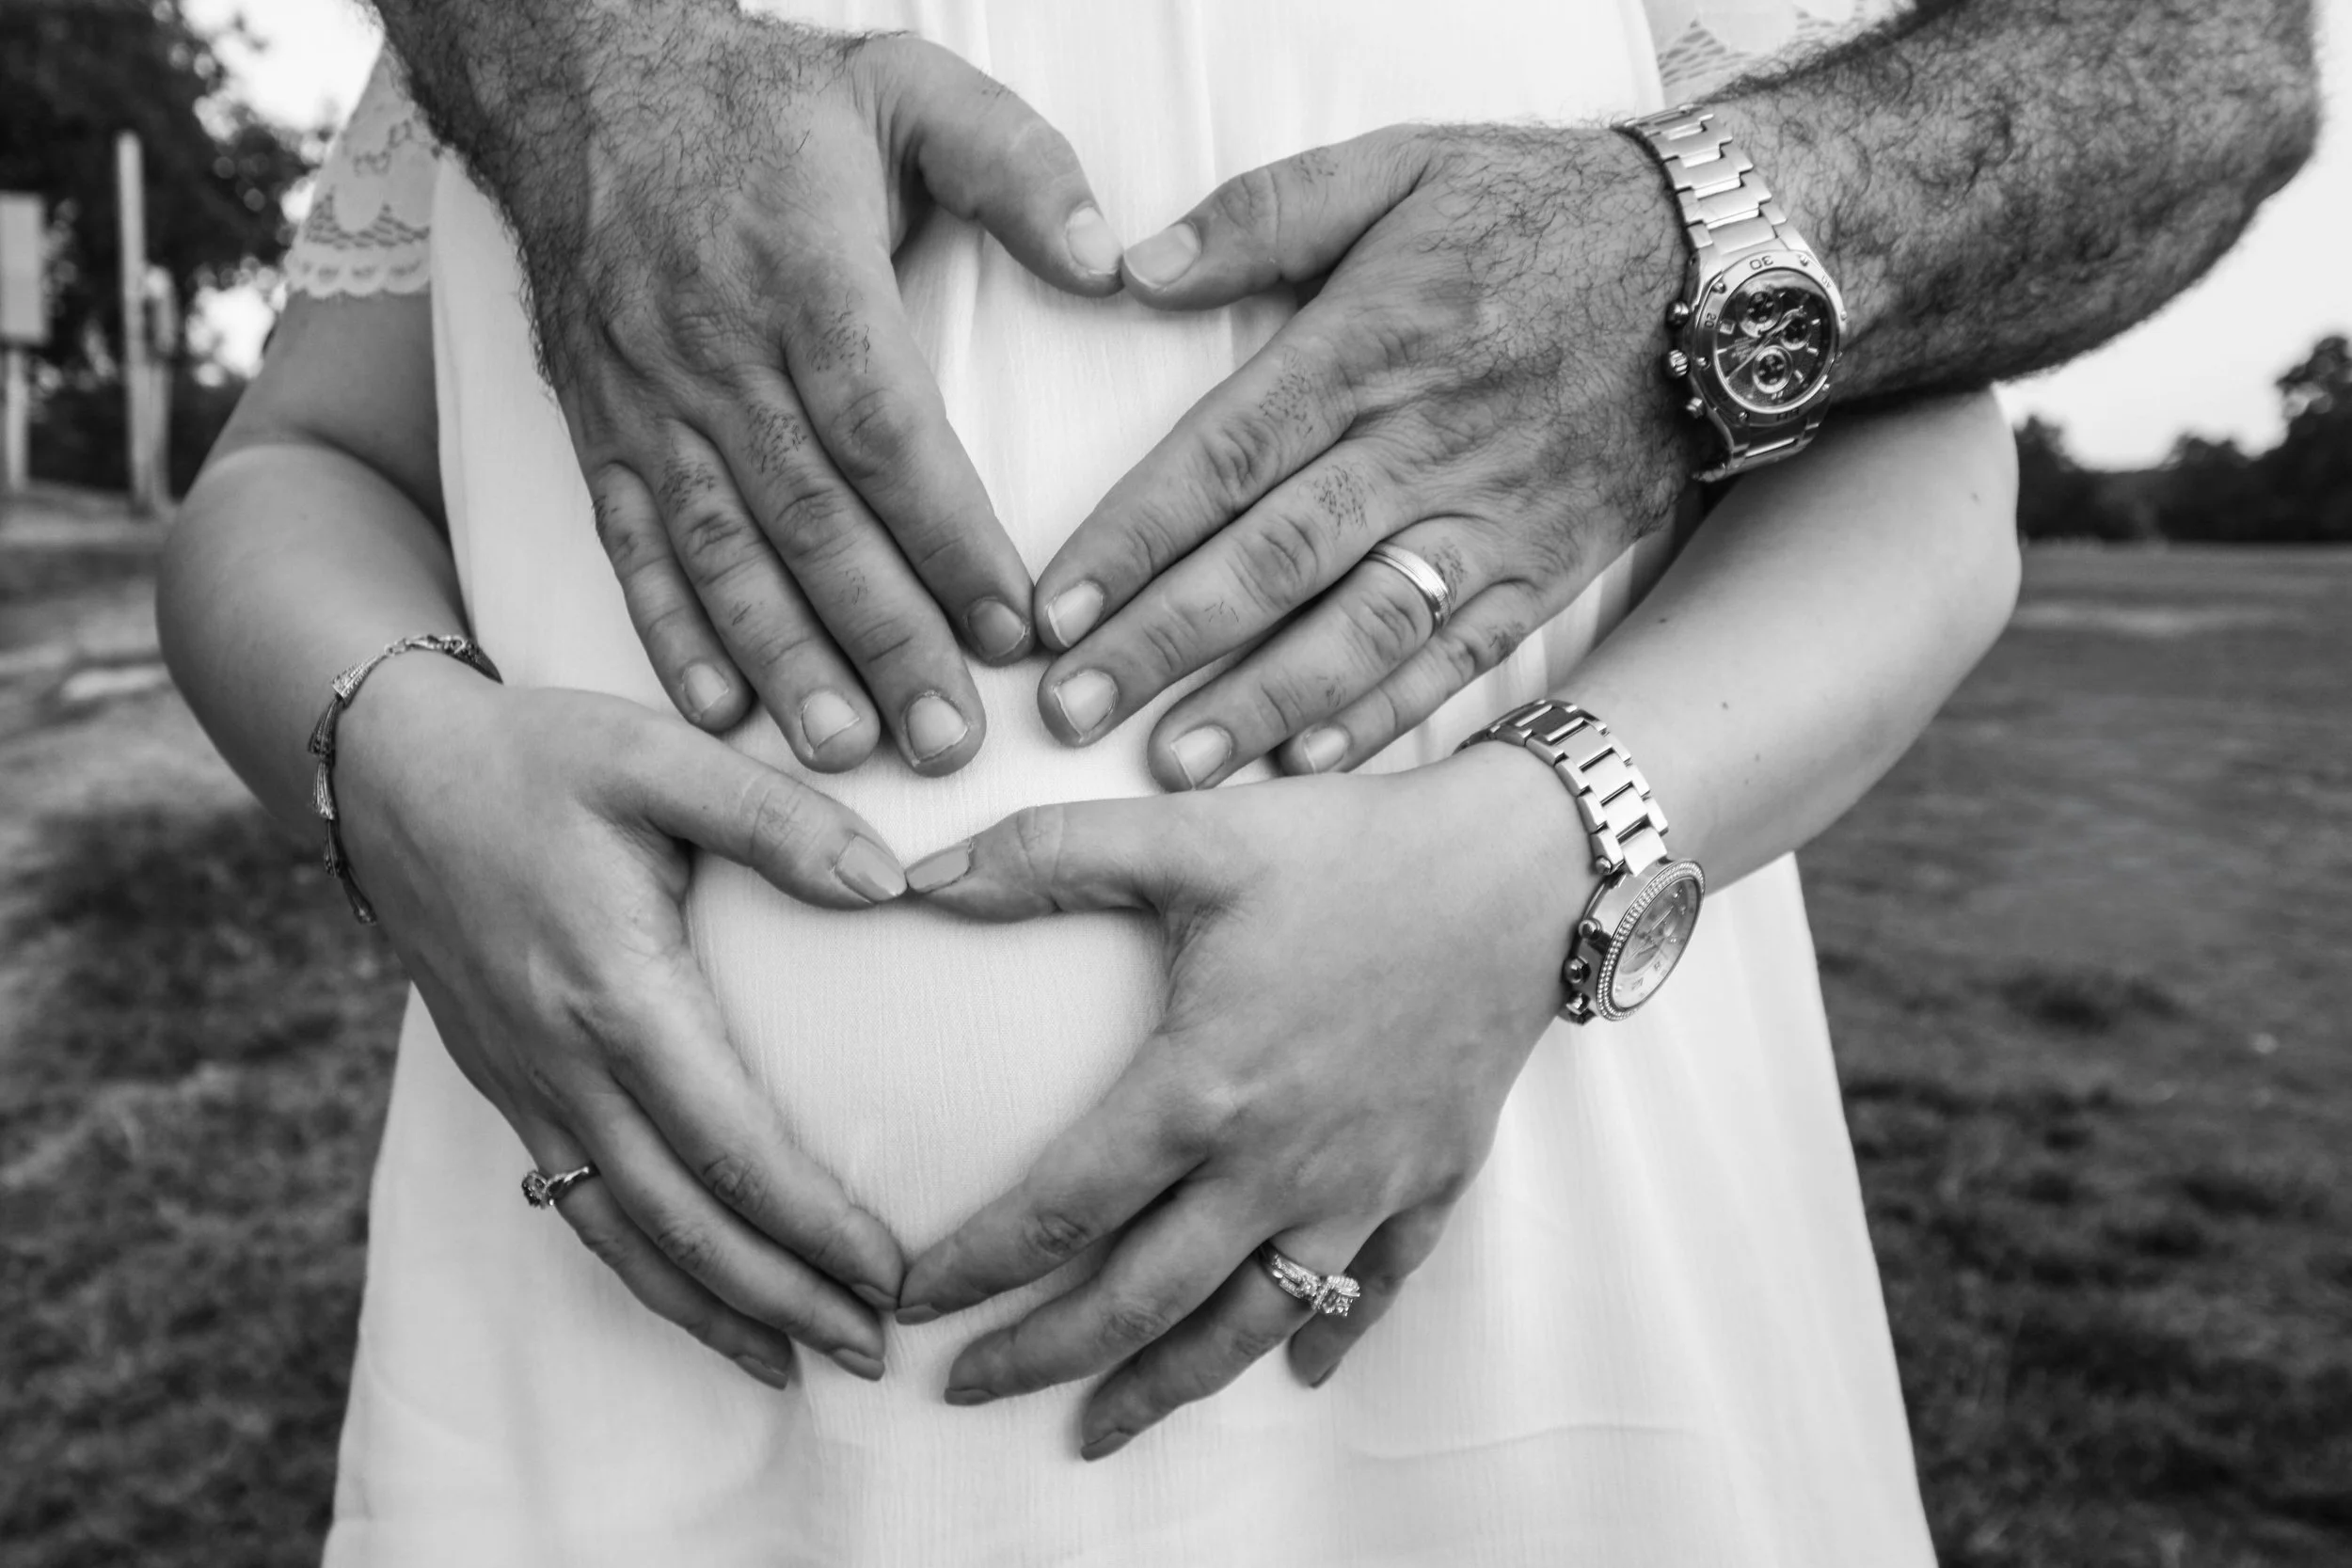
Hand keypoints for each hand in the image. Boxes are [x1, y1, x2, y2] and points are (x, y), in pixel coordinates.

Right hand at [335, 656, 912, 1385]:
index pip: (730, 1142)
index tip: (891, 1272)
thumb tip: (888, 881)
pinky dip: (641, 1270)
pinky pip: (575, 1207)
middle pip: (681, 1220)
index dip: (812, 1223)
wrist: (388, 775)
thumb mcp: (658, 755)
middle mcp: (565, 1062)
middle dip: (780, 1297)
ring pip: (621, 1235)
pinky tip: (696, 1301)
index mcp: (617, 991)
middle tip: (872, 1350)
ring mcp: (527, 1086)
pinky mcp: (509, 1088)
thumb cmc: (538, 758)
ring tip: (797, 1362)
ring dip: (711, 1309)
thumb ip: (775, 817)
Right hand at [492, 12, 1123, 771]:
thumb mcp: (906, 89)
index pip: (886, 429)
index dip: (949, 537)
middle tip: (950, 740)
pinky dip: (671, 632)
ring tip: (845, 750)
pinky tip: (720, 712)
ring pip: (722, 551)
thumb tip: (1110, 260)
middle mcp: (717, 350)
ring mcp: (648, 398)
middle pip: (811, 518)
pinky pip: (634, 543)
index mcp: (804, 274)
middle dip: (884, 638)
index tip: (1018, 627)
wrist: (581, 77)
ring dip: (784, 660)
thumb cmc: (765, 102)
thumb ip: (1015, 165)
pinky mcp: (602, 426)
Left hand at [893, 744, 1588, 1454]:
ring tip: (1097, 1427)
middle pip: (1138, 1299)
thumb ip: (1050, 853)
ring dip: (1164, 1386)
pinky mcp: (1429, 1179)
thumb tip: (920, 876)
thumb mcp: (1193, 833)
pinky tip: (1299, 1370)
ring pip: (1247, 1324)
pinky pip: (1374, 1288)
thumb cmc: (1353, 846)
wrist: (1524, 866)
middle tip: (963, 1390)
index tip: (915, 1300)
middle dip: (1040, 1356)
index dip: (978, 1263)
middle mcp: (1274, 1163)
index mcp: (1202, 1087)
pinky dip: (1330, 1335)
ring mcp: (1359, 1185)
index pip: (1061, 1209)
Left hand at [1028, 125, 1696, 790]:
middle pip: (1276, 558)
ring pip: (1364, 626)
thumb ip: (1261, 214)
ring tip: (1175, 763)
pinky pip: (1461, 655)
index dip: (1134, 537)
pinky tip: (1309, 763)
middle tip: (1071, 710)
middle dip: (1166, 640)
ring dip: (1265, 701)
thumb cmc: (1537, 211)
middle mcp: (1428, 443)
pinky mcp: (1549, 564)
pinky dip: (1388, 715)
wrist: (1720, 267)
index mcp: (1373, 344)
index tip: (1053, 609)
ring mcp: (1495, 516)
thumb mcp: (1400, 167)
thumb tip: (1130, 270)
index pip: (1226, 455)